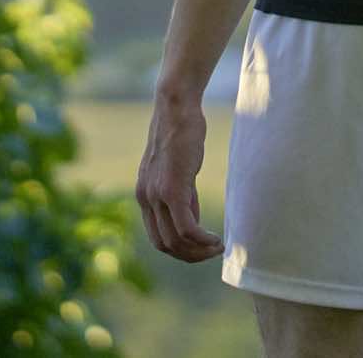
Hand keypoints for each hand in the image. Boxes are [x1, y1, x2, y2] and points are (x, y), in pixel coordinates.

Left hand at [137, 95, 223, 261]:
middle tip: (212, 252)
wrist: (176, 107)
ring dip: (198, 251)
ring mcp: (157, 194)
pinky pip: (187, 227)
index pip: (157, 237)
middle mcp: (145, 198)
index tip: (201, 248)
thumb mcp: (178, 170)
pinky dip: (202, 240)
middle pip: (164, 245)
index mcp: (144, 195)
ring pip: (175, 240)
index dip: (180, 249)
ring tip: (218, 247)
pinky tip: (216, 240)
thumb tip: (192, 221)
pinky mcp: (172, 188)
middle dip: (190, 255)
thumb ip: (183, 195)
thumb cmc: (182, 134)